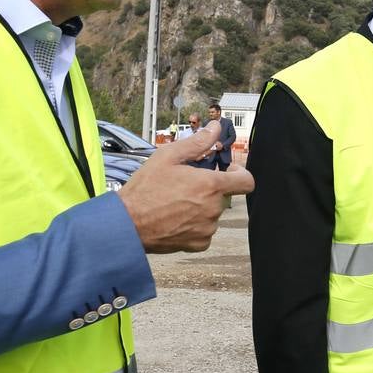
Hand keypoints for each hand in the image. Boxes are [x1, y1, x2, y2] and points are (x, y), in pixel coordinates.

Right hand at [118, 124, 254, 252]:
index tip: (227, 172)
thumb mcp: (167, 157)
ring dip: (201, 207)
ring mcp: (208, 228)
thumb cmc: (145, 189)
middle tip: (185, 185)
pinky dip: (195, 224)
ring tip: (175, 202)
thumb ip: (197, 142)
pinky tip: (175, 218)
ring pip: (213, 213)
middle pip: (224, 196)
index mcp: (211, 185)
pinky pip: (205, 231)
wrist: (126, 224)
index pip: (246, 181)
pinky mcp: (199, 244)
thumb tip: (215, 128)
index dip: (240, 174)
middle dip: (210, 189)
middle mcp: (213, 208)